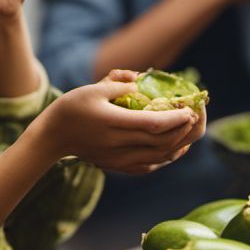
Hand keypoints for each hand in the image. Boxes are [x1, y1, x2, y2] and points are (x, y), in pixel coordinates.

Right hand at [42, 69, 205, 173]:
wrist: (52, 137)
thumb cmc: (71, 108)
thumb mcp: (93, 89)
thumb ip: (120, 84)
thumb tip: (142, 82)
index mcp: (115, 124)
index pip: (155, 125)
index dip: (176, 118)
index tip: (190, 109)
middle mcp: (120, 145)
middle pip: (163, 142)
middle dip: (185, 129)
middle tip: (197, 113)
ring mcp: (120, 159)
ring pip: (160, 156)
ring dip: (181, 142)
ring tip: (192, 127)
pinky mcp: (119, 166)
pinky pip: (150, 166)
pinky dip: (167, 157)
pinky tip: (178, 146)